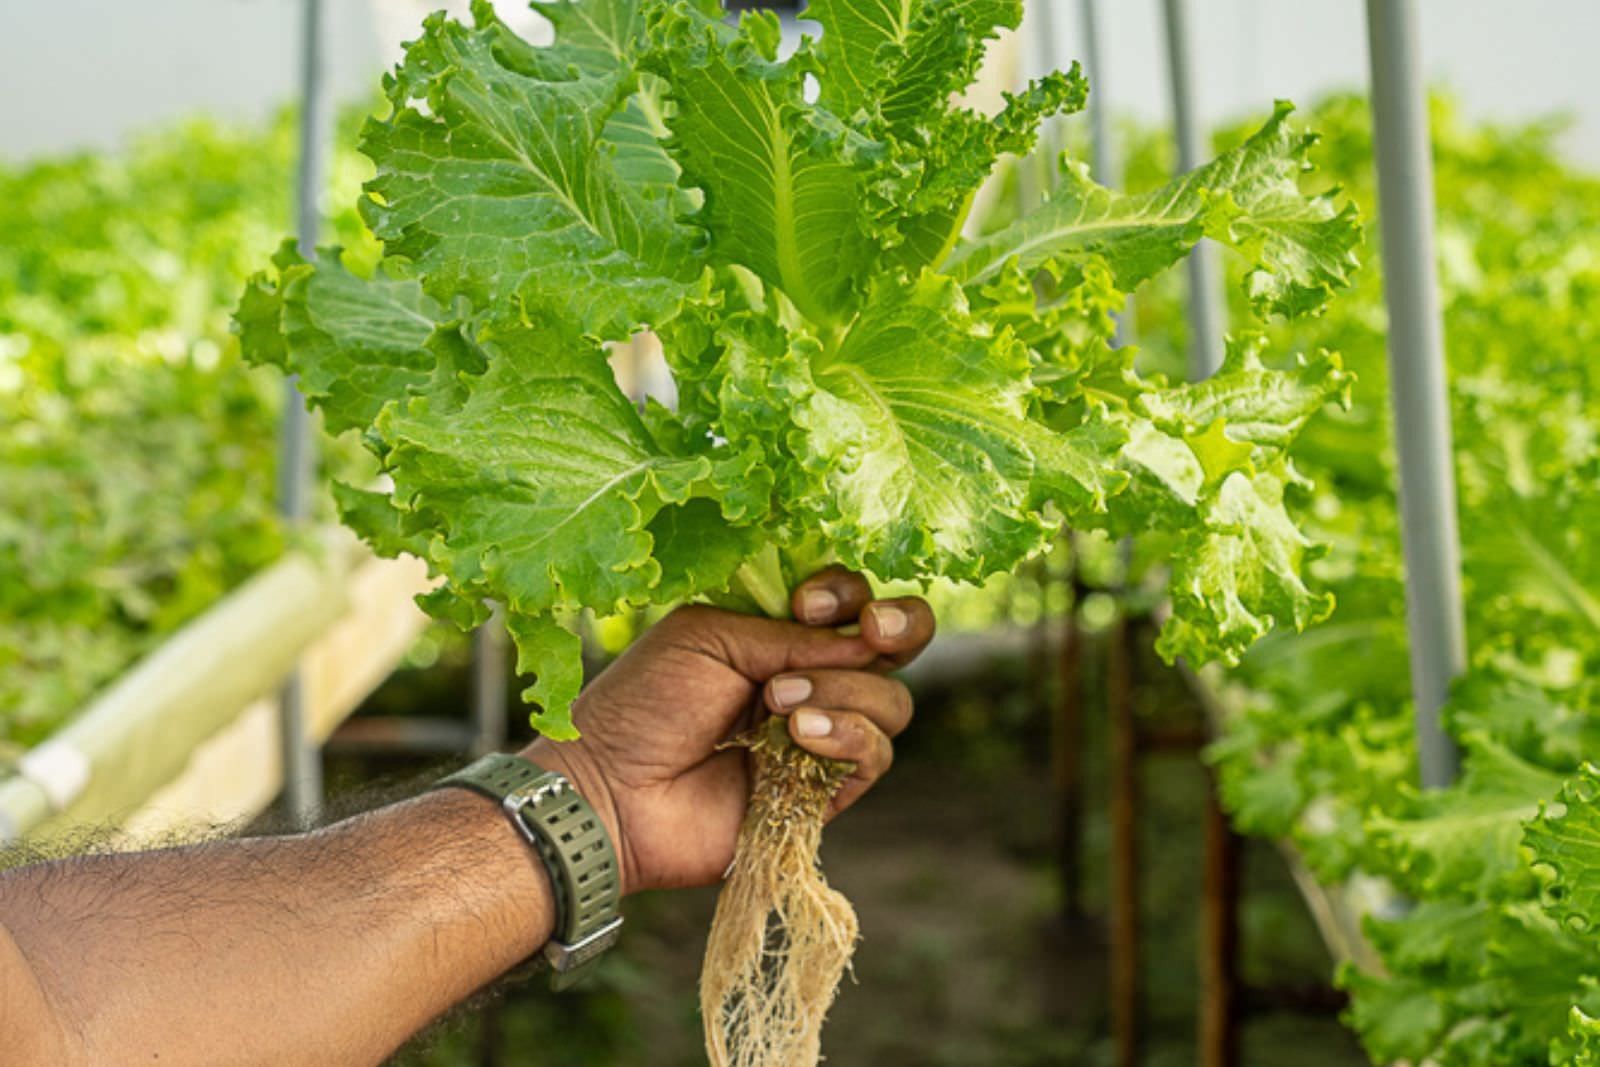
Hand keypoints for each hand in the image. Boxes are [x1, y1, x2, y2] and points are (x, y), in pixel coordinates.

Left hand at [524, 567, 934, 894]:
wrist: (613, 789)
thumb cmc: (643, 703)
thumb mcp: (710, 638)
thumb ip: (789, 635)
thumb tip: (864, 644)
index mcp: (779, 635)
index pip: (850, 601)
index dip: (847, 594)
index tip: (805, 604)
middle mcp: (811, 681)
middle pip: (898, 646)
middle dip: (900, 626)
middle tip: (871, 630)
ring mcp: (822, 737)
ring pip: (891, 701)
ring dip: (845, 690)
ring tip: (778, 702)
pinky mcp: (825, 793)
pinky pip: (875, 755)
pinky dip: (848, 734)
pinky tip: (799, 734)